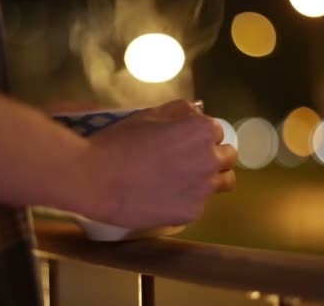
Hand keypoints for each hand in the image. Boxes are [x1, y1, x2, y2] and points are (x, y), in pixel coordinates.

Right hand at [82, 100, 237, 227]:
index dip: (200, 136)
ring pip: (223, 183)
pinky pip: (199, 204)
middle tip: (189, 161)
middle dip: (213, 156)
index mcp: (201, 131)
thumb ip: (181, 111)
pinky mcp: (191, 213)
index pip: (217, 131)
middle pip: (228, 157)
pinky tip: (165, 197)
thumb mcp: (149, 114)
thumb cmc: (119, 141)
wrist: (95, 178)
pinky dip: (187, 200)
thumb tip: (198, 112)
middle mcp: (209, 159)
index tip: (185, 142)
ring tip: (185, 180)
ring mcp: (202, 189)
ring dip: (210, 179)